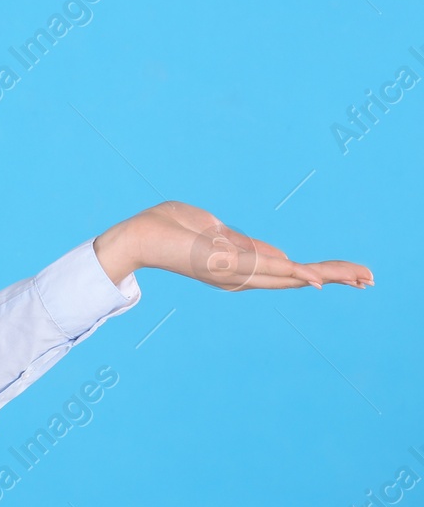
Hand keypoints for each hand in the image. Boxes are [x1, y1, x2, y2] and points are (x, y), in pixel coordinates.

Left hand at [93, 200, 373, 291]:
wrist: (135, 235)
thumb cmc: (165, 227)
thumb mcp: (208, 227)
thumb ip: (235, 238)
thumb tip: (256, 246)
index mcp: (238, 266)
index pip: (285, 269)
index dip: (316, 272)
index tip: (349, 275)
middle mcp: (240, 275)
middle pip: (296, 277)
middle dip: (333, 276)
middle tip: (370, 279)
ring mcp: (234, 272)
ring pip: (288, 276)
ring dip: (325, 275)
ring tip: (361, 277)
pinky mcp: (223, 264)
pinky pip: (262, 270)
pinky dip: (290, 274)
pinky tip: (317, 279)